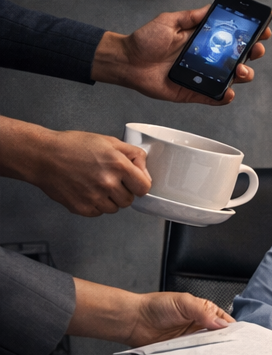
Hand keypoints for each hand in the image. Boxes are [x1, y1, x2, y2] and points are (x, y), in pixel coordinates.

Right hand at [1, 123, 152, 215]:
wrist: (42, 156)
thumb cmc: (72, 146)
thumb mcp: (108, 141)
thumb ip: (134, 155)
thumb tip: (146, 172)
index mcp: (118, 165)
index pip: (144, 187)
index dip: (138, 184)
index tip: (132, 182)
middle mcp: (107, 182)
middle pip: (129, 200)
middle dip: (122, 191)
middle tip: (107, 179)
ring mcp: (94, 197)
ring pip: (115, 208)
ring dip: (109, 199)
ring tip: (94, 184)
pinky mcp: (82, 207)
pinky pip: (98, 212)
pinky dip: (95, 204)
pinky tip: (85, 190)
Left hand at [68, 280, 230, 345]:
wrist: (133, 320)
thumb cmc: (156, 306)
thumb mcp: (184, 302)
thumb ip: (204, 312)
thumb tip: (223, 325)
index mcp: (205, 312)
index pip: (225, 322)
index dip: (233, 330)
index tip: (241, 338)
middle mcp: (200, 327)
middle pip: (219, 338)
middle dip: (226, 344)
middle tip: (234, 351)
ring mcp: (191, 341)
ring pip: (208, 349)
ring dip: (213, 353)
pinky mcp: (182, 352)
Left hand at [90, 5, 271, 104]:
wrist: (126, 61)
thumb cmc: (144, 41)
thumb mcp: (168, 21)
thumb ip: (191, 17)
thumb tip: (211, 8)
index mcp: (203, 40)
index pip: (233, 37)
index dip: (250, 34)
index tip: (262, 30)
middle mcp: (207, 58)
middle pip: (240, 57)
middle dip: (253, 53)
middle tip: (253, 50)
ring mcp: (204, 76)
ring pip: (233, 78)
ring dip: (243, 74)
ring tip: (239, 70)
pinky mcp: (195, 92)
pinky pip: (215, 97)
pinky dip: (224, 97)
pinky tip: (227, 91)